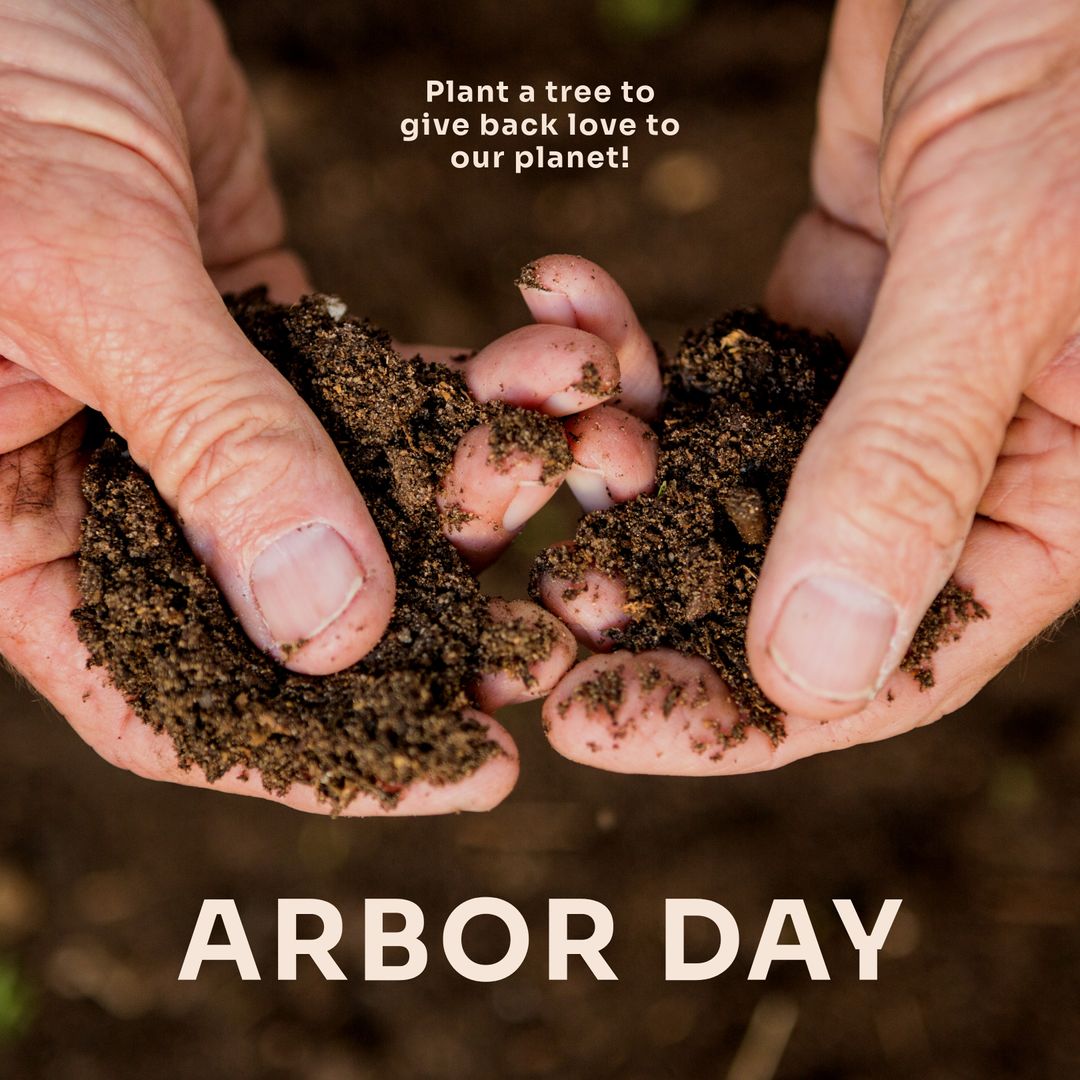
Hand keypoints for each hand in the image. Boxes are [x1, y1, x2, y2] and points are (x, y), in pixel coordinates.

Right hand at [0, 1, 606, 813]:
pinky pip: (395, 394)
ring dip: (492, 481)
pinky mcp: (277, 338)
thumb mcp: (82, 263)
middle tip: (569, 625)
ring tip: (601, 452)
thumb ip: (209, 442)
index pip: (175, 700)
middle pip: (300, 612)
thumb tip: (326, 630)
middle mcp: (122, 491)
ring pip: (371, 497)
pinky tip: (564, 371)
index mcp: (21, 528)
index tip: (468, 767)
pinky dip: (479, 391)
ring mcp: (210, 420)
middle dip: (447, 614)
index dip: (326, 754)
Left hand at [534, 0, 1079, 771]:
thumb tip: (812, 667)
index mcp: (1064, 490)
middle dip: (659, 604)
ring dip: (628, 469)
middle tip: (539, 610)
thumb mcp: (1007, 257)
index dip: (741, 715)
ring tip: (554, 443)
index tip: (597, 722)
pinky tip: (567, 303)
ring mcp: (892, 389)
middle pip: (799, 594)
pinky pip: (708, 372)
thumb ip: (908, 463)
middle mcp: (975, 458)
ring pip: (734, 484)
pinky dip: (635, 354)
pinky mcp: (829, 311)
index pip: (898, 659)